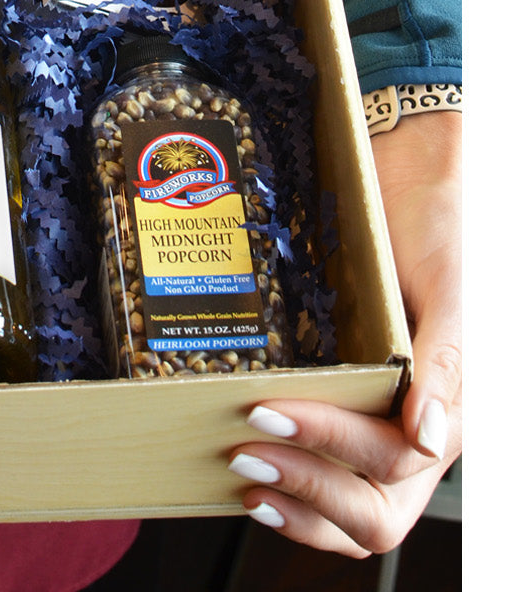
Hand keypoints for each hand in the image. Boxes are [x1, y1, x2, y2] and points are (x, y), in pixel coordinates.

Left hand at [226, 110, 461, 555]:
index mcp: (445, 407)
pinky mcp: (347, 409)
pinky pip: (329, 478)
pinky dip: (295, 492)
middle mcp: (414, 429)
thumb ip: (444, 362)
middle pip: (373, 511)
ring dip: (296, 501)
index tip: (270, 410)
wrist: (411, 177)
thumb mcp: (447, 286)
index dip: (330, 445)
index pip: (394, 461)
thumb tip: (427, 439)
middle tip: (245, 452)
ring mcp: (380, 425)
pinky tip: (255, 478)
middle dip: (308, 487)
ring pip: (350, 510)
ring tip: (241, 469)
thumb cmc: (436, 227)